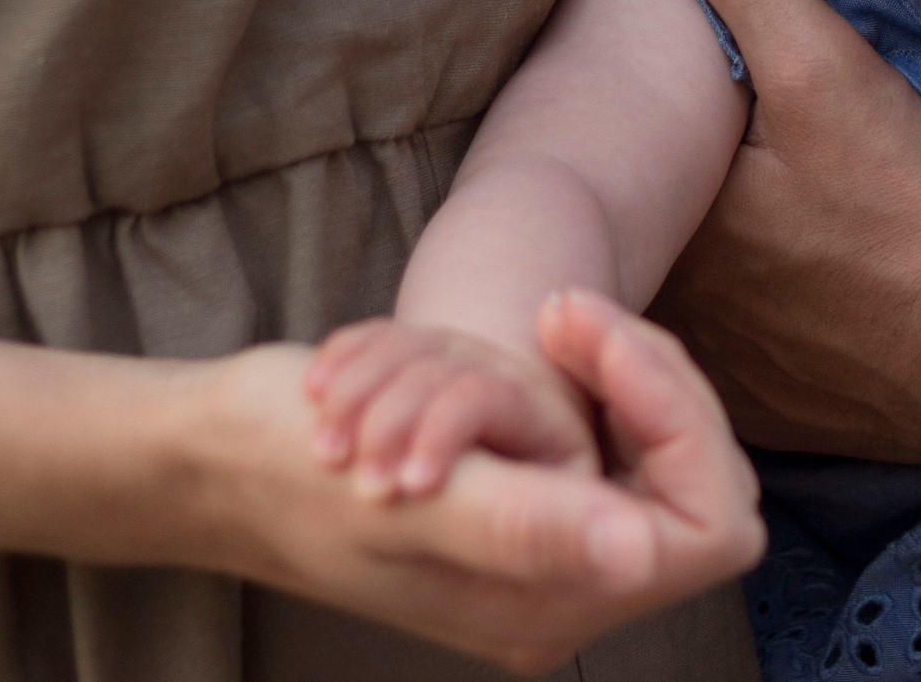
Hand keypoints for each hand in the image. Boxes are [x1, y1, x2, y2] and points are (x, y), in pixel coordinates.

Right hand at [194, 291, 763, 674]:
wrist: (212, 456)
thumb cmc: (292, 467)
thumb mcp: (416, 490)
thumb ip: (529, 525)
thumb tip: (639, 548)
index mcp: (546, 608)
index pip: (708, 524)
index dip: (676, 418)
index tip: (591, 334)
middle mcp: (564, 597)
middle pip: (700, 483)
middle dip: (651, 382)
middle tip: (569, 311)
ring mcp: (552, 555)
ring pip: (663, 449)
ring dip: (617, 369)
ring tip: (554, 313)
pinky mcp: (534, 507)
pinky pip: (615, 435)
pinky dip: (589, 375)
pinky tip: (543, 333)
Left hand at [631, 0, 920, 517]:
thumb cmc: (912, 218)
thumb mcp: (822, 69)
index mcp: (647, 227)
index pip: (604, 129)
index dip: (621, 81)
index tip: (650, 45)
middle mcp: (655, 311)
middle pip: (641, 201)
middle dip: (659, 157)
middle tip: (717, 120)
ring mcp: (708, 370)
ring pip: (682, 269)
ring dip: (705, 229)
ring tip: (756, 186)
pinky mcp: (766, 405)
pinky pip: (736, 336)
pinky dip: (757, 296)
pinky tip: (800, 266)